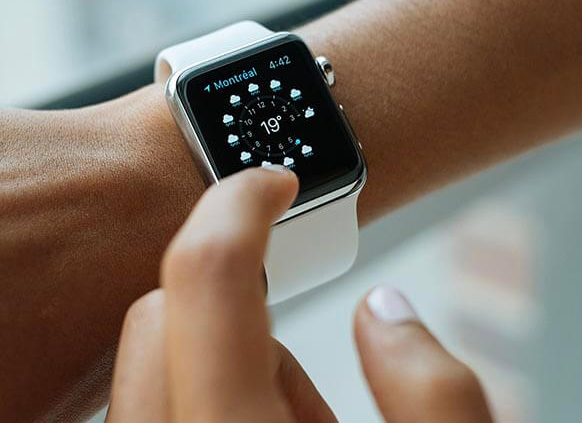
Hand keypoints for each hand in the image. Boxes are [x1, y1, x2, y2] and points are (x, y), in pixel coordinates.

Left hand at [106, 167, 492, 421]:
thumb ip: (436, 396)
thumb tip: (384, 313)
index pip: (205, 274)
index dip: (241, 203)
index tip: (271, 181)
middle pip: (159, 311)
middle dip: (232, 310)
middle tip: (294, 364)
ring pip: (145, 360)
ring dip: (218, 363)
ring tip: (283, 415)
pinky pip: (145, 399)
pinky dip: (195, 392)